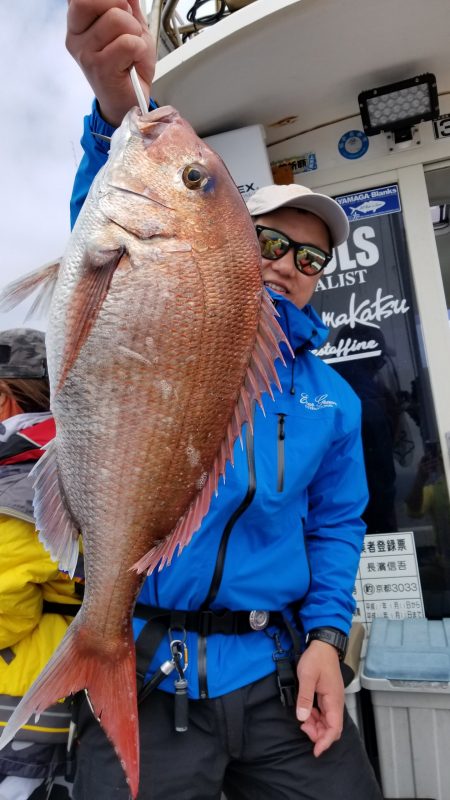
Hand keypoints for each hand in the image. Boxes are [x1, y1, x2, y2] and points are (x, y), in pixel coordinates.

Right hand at [66, 0, 155, 126]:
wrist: (130, 101)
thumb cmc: (128, 67)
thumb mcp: (131, 28)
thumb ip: (128, 5)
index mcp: (79, 23)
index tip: (122, 6)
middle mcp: (76, 36)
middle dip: (119, 5)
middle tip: (129, 26)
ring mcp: (85, 53)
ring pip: (116, 19)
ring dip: (134, 32)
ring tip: (134, 49)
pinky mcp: (99, 68)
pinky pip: (127, 43)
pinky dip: (139, 49)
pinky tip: (134, 60)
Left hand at [296, 640, 343, 756]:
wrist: (323, 645)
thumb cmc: (317, 658)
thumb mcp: (307, 676)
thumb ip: (305, 697)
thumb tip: (303, 717)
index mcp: (334, 699)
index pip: (334, 728)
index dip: (325, 741)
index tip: (316, 750)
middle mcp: (336, 702)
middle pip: (331, 728)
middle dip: (319, 734)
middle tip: (303, 728)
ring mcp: (332, 699)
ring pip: (327, 721)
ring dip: (316, 726)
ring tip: (303, 721)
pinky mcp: (328, 696)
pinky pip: (324, 713)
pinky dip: (315, 718)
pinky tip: (306, 713)